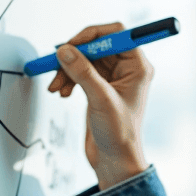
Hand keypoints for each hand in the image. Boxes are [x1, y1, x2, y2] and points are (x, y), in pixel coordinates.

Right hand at [46, 21, 152, 189]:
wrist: (114, 161)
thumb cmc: (120, 135)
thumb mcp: (100, 100)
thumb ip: (82, 72)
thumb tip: (66, 50)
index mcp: (137, 67)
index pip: (116, 34)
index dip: (92, 35)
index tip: (73, 44)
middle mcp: (126, 69)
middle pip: (96, 45)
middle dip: (74, 55)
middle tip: (57, 63)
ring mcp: (111, 79)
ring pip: (84, 59)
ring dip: (67, 69)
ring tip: (58, 86)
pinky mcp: (98, 88)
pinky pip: (79, 72)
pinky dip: (67, 78)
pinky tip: (62, 91)